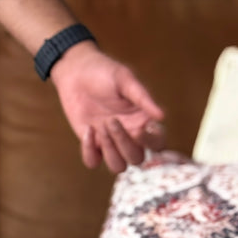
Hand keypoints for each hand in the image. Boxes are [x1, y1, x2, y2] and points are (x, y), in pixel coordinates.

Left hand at [49, 42, 166, 173]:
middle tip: (111, 120)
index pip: (158, 143)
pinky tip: (88, 129)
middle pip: (137, 159)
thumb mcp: (125, 79)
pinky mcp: (90, 142)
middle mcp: (129, 135)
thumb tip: (162, 116)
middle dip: (124, 143)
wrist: (75, 71)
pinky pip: (93, 162)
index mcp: (143, 120)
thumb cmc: (104, 72)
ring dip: (110, 150)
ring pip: (118, 166)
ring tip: (100, 126)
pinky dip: (89, 152)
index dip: (151, 142)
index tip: (139, 129)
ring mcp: (109, 141)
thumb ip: (142, 98)